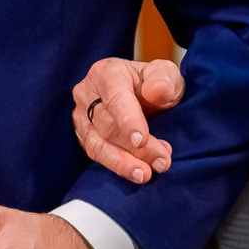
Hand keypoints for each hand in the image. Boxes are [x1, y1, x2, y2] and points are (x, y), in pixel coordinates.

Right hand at [72, 57, 183, 183]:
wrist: (142, 94)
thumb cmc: (154, 82)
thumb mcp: (166, 74)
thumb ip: (164, 78)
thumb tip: (156, 91)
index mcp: (106, 73)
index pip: (115, 98)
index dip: (128, 120)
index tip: (141, 140)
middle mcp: (86, 93)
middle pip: (108, 125)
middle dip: (136, 148)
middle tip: (162, 162)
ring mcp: (81, 116)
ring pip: (97, 144)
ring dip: (123, 162)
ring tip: (145, 174)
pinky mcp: (83, 136)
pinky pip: (96, 154)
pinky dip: (117, 166)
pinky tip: (136, 172)